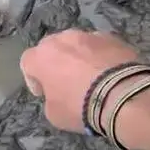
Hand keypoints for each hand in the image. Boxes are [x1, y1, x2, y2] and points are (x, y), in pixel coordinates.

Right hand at [19, 28, 141, 132]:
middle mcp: (61, 39)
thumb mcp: (54, 114)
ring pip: (77, 44)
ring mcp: (87, 35)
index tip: (44, 92)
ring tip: (91, 76)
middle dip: (56, 63)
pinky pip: (99, 45)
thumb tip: (58, 92)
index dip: (34, 79)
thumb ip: (50, 98)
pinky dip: (100, 56)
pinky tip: (109, 72)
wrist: (122, 96)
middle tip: (66, 82)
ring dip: (78, 57)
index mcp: (41, 57)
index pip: (27, 62)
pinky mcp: (111, 37)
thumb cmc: (80, 106)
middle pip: (51, 48)